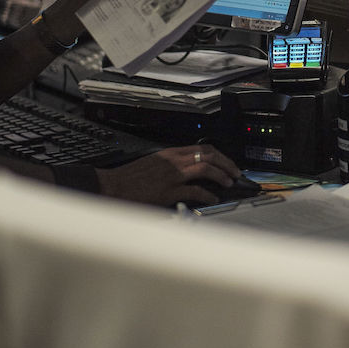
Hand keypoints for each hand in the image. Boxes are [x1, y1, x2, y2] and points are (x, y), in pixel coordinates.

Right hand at [97, 144, 241, 205]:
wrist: (113, 186)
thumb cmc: (130, 178)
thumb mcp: (153, 163)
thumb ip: (171, 165)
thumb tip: (189, 172)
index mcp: (171, 153)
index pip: (202, 147)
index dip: (219, 155)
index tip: (227, 162)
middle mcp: (174, 160)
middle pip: (208, 154)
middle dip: (226, 163)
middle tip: (235, 173)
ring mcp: (172, 175)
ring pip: (205, 168)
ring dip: (221, 175)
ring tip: (229, 183)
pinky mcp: (169, 191)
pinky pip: (195, 190)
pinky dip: (208, 195)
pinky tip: (213, 200)